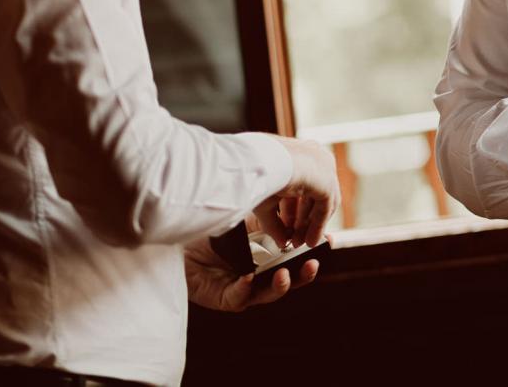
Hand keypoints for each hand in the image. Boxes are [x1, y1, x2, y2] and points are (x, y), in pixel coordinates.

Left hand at [184, 214, 318, 311]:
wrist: (179, 246)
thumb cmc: (211, 234)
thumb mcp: (244, 221)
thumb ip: (266, 221)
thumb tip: (291, 207)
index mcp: (268, 257)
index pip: (295, 258)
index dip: (312, 251)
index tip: (328, 240)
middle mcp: (260, 276)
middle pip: (289, 280)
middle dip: (303, 274)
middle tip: (312, 265)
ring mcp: (245, 290)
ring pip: (268, 294)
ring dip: (280, 285)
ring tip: (284, 274)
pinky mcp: (227, 300)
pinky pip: (239, 297)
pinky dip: (245, 287)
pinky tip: (249, 277)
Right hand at [253, 138, 340, 250]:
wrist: (262, 164)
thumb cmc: (257, 175)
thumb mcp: (264, 201)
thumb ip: (274, 223)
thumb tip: (281, 241)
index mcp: (298, 152)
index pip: (299, 184)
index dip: (292, 209)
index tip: (286, 226)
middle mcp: (314, 157)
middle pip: (311, 195)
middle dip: (301, 219)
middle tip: (294, 237)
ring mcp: (324, 168)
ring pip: (320, 202)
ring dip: (310, 224)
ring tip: (300, 242)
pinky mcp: (328, 181)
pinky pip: (325, 208)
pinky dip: (318, 225)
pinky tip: (311, 241)